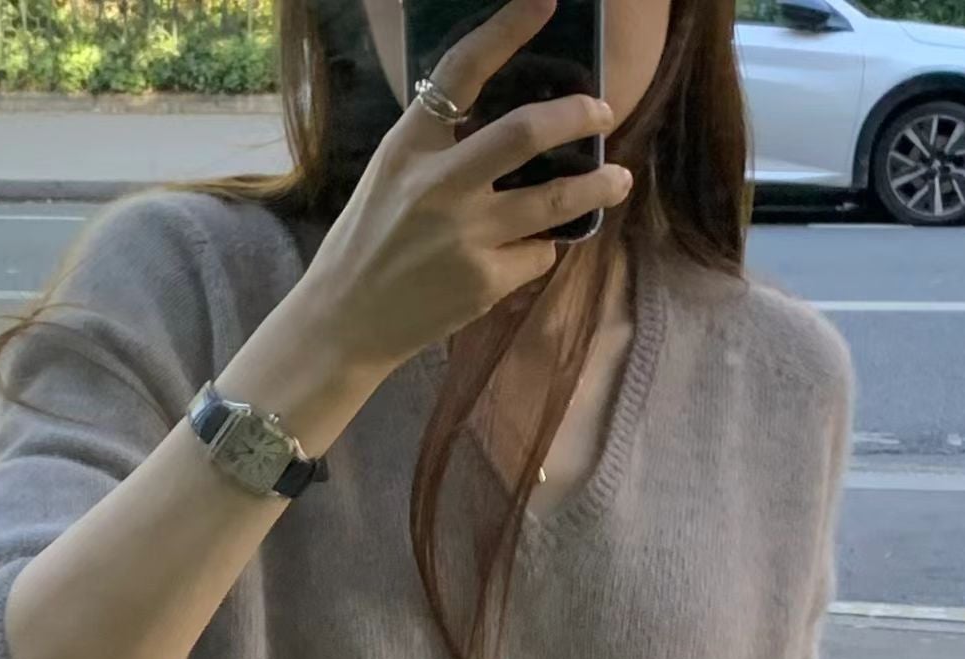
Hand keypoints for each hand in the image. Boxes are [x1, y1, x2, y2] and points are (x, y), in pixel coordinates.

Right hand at [302, 0, 632, 377]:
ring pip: (553, 201)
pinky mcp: (484, 282)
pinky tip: (528, 252)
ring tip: (619, 180)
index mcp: (409, 147)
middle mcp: (438, 185)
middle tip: (603, 112)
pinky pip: (536, 254)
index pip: (462, 72)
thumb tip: (505, 125)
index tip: (545, 0)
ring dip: (597, 187)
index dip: (507, 29)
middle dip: (576, 116)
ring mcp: (464, 236)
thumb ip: (438, 147)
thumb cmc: (368, 243)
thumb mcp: (390, 176)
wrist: (345, 321)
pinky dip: (540, 248)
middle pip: (524, 133)